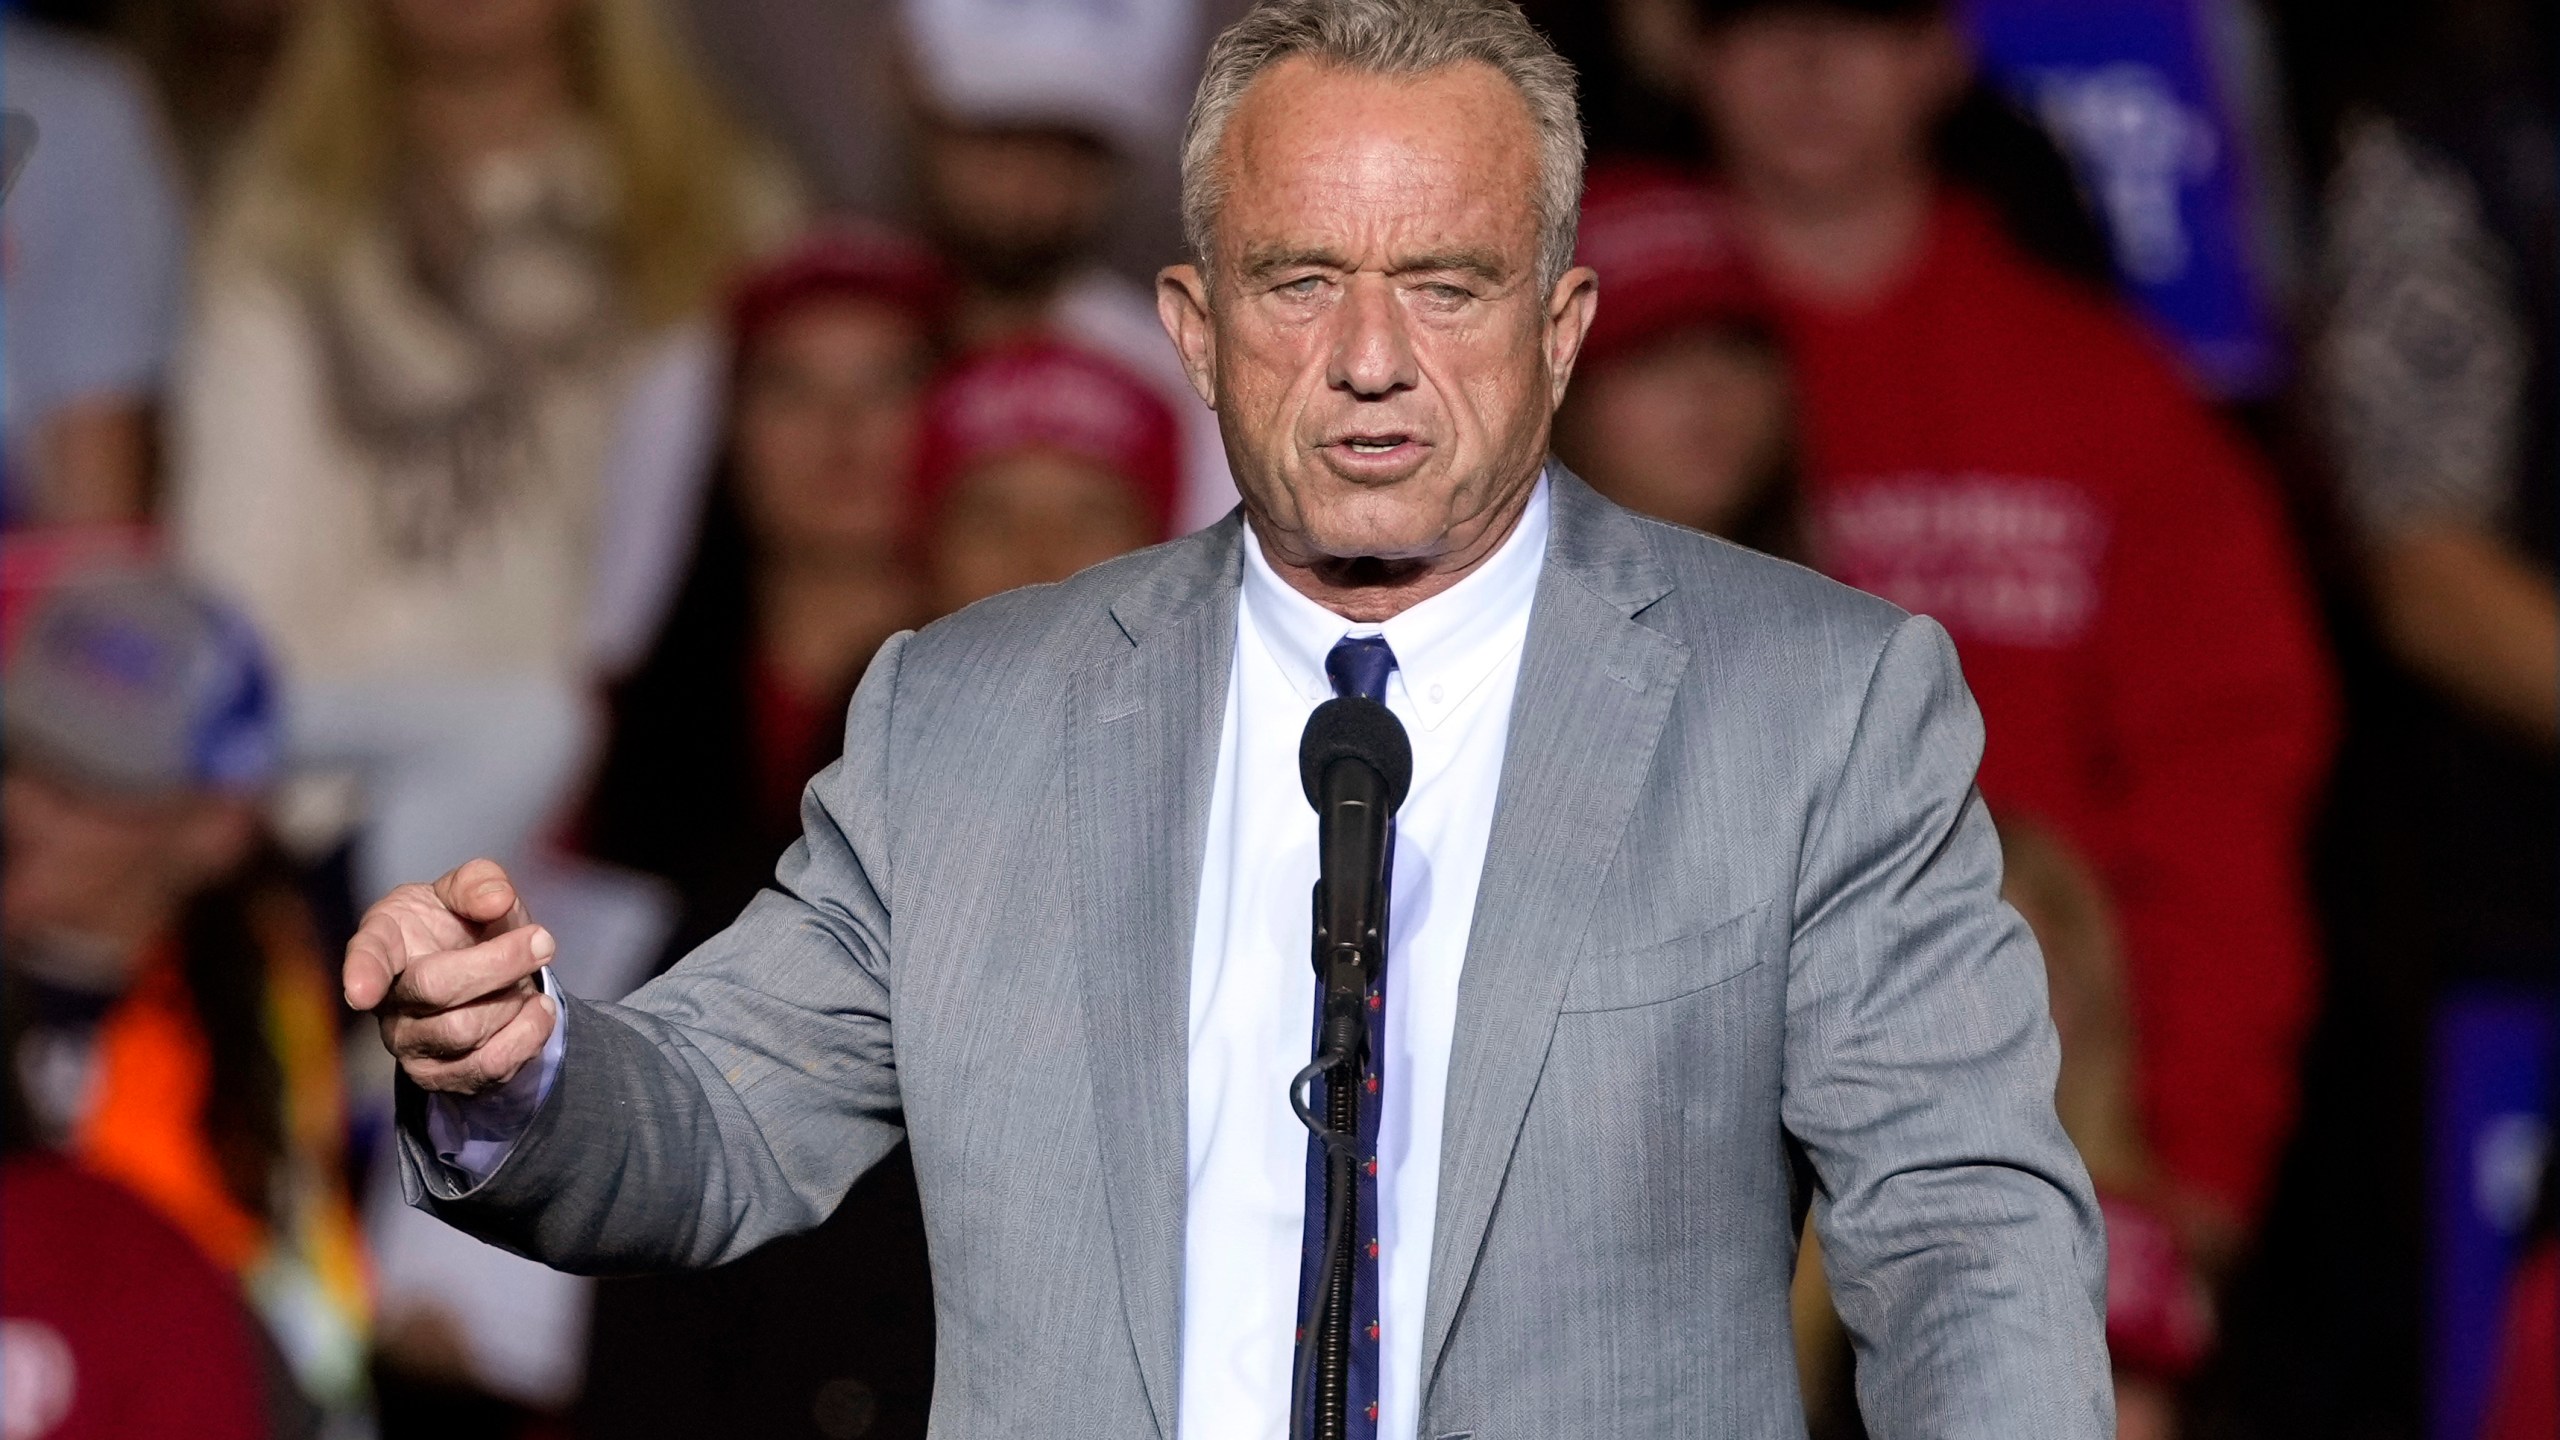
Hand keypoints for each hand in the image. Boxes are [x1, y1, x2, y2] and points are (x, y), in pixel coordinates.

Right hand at [345, 858, 557, 1094]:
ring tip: (526, 981)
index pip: (368, 956)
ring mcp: (409, 1045)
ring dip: (514, 1000)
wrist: (487, 975)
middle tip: (543, 941)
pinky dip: (529, 1036)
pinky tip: (538, 1011)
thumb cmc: (464, 925)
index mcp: (384, 941)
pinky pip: (488, 1068)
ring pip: (467, 1031)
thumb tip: (497, 900)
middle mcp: (387, 1000)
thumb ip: (479, 883)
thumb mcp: (470, 890)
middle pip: (437, 990)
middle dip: (500, 963)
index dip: (363, 973)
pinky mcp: (440, 1078)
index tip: (362, 993)